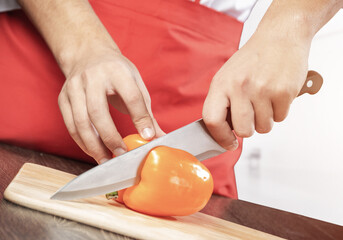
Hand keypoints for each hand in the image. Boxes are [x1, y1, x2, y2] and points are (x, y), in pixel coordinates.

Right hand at [58, 46, 163, 162]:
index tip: (148, 136)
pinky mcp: (63, 98)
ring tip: (106, 160)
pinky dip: (82, 142)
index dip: (140, 118)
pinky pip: (70, 125)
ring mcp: (74, 87)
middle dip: (110, 137)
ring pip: (80, 122)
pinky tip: (94, 151)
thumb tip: (159, 136)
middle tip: (122, 155)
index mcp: (117, 70)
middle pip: (98, 112)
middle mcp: (92, 77)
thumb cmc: (116, 71)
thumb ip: (146, 111)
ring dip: (94, 145)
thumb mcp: (135, 83)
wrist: (88, 54)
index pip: (131, 96)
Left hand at [203, 31, 309, 149]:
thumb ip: (223, 101)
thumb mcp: (228, 76)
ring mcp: (262, 90)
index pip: (212, 120)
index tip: (229, 143)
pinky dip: (280, 110)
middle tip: (253, 116)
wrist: (280, 36)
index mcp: (221, 84)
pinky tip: (277, 93)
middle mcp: (239, 87)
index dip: (220, 137)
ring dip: (266, 119)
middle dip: (249, 129)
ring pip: (264, 127)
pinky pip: (281, 118)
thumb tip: (223, 131)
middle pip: (243, 130)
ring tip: (266, 99)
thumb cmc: (253, 59)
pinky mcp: (283, 92)